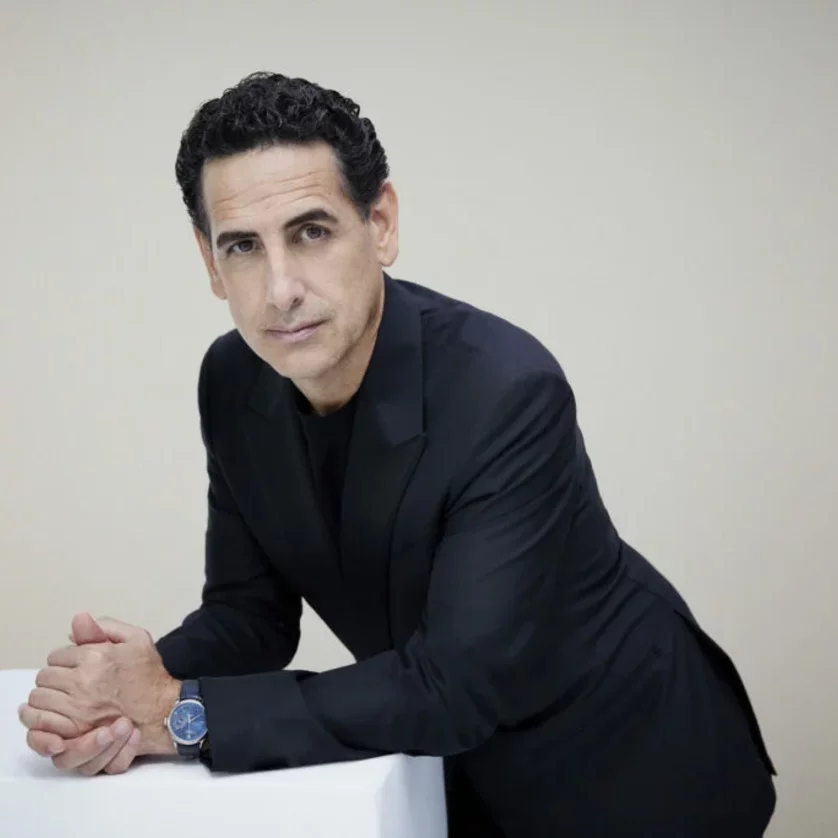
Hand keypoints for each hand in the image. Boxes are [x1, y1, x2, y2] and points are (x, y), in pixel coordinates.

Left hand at [20, 613, 177, 772]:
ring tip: (63, 699)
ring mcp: (78, 708)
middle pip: (44, 677)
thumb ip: (107, 626)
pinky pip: (43, 722)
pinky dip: (45, 719)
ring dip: (48, 698)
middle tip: (68, 683)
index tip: (75, 666)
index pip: (56, 656)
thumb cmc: (150, 675)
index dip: (65, 660)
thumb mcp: (138, 638)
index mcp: (95, 656)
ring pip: (39, 700)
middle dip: (54, 678)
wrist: (162, 709)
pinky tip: (55, 716)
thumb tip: (78, 621)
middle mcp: (83, 681)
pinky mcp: (76, 730)